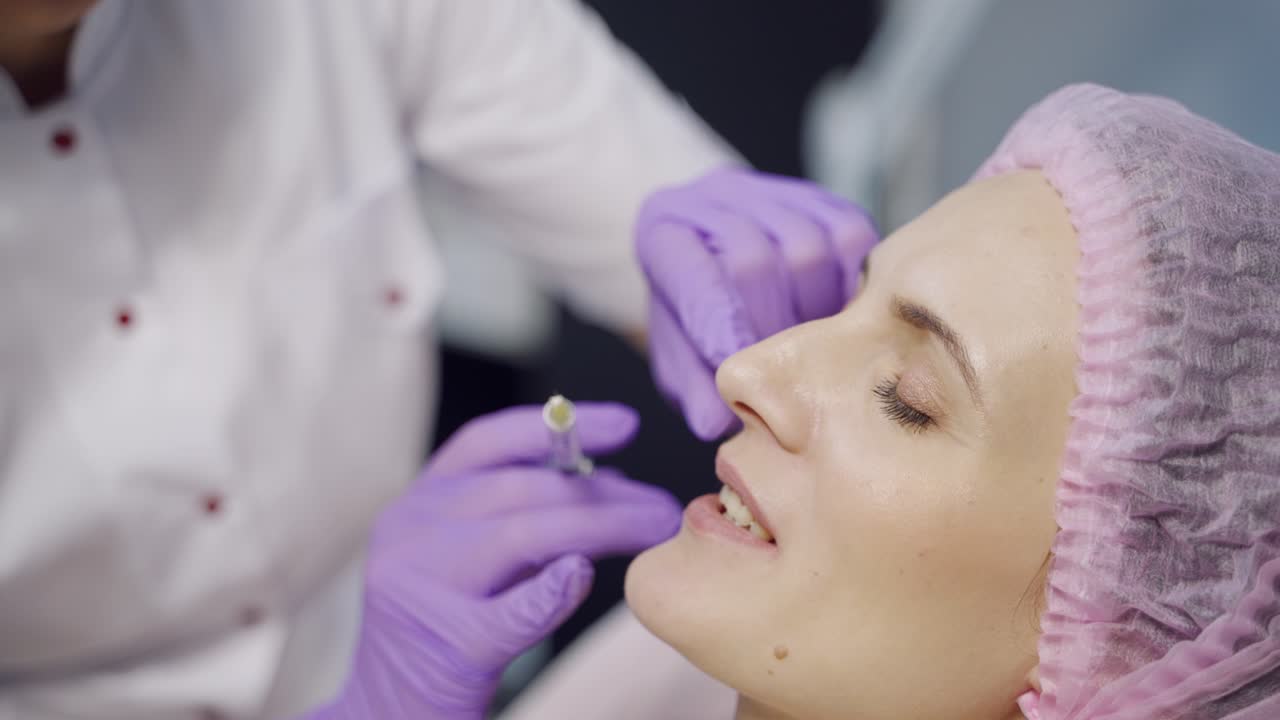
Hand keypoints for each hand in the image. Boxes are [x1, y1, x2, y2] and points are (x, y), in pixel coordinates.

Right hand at [314, 403, 680, 718]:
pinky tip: (584, 576)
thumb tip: (611, 479)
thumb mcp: (470, 553)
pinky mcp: (449, 645)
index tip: (624, 424)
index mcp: (420, 501)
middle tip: (660, 504)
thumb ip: (524, 512)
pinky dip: (552, 592)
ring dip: (602, 527)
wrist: (393, 707)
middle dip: (601, 491)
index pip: (488, 441)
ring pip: (521, 536)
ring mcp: (423, 587)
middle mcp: (412, 533)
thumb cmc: (447, 625)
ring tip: (653, 528)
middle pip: (518, 490)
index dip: (557, 426)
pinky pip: (510, 612)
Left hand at [637, 168, 877, 438]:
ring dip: (818, 308)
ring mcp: (768, 192)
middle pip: (755, 262)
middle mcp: (713, 201)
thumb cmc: (695, 318)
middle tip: (783, 369)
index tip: (740, 368)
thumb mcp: (680, 356)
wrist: (718, 257)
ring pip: (808, 249)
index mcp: (664, 236)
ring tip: (813, 344)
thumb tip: (718, 424)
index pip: (694, 277)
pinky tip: (842, 311)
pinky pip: (850, 236)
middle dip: (773, 326)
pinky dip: (852, 282)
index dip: (721, 326)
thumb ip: (692, 385)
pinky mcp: (820, 197)